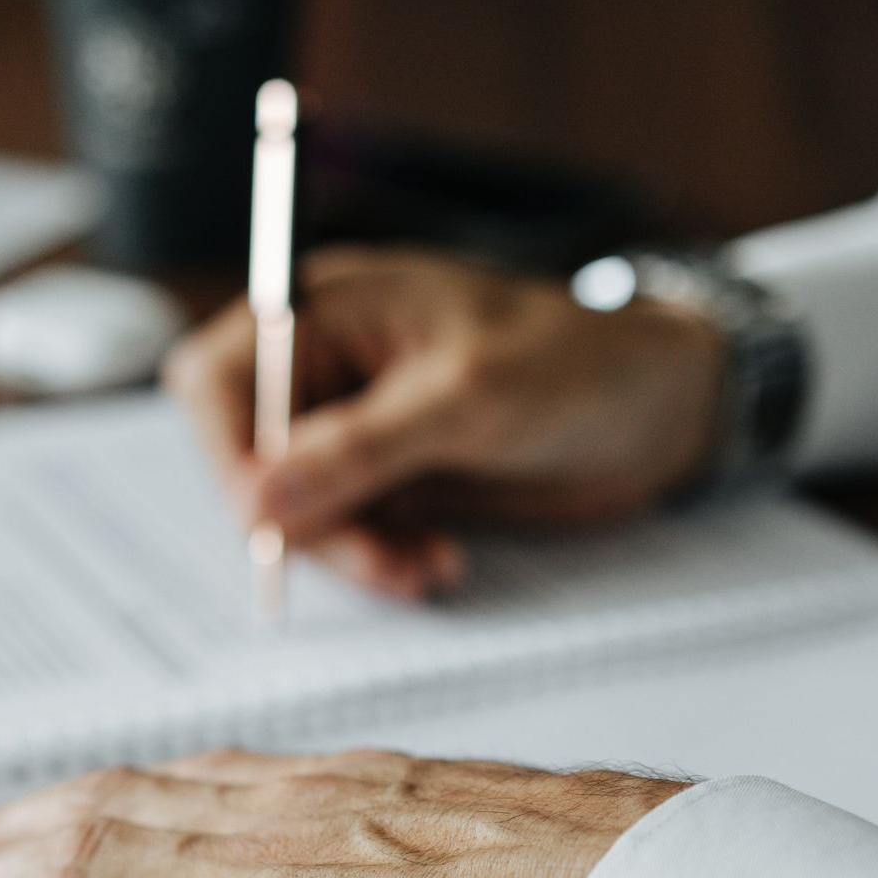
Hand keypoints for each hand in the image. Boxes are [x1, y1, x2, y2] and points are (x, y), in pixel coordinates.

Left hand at [0, 752, 683, 877]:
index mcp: (348, 784)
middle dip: (20, 830)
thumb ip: (457, 852)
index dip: (118, 796)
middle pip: (114, 806)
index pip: (197, 779)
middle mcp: (286, 811)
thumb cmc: (606, 875)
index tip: (75, 808)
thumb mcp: (512, 840)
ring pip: (84, 864)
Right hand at [165, 248, 724, 597]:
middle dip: (305, 521)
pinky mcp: (390, 481)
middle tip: (379, 561)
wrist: (658, 412)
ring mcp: (356, 428)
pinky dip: (383, 560)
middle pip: (250, 458)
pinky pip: (350, 536)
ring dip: (353, 553)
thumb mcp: (465, 401)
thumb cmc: (574, 366)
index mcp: (328, 309)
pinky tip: (437, 563)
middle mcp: (329, 366)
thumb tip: (257, 502)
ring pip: (299, 512)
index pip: (219, 378)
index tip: (271, 517)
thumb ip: (358, 450)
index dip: (229, 452)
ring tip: (426, 568)